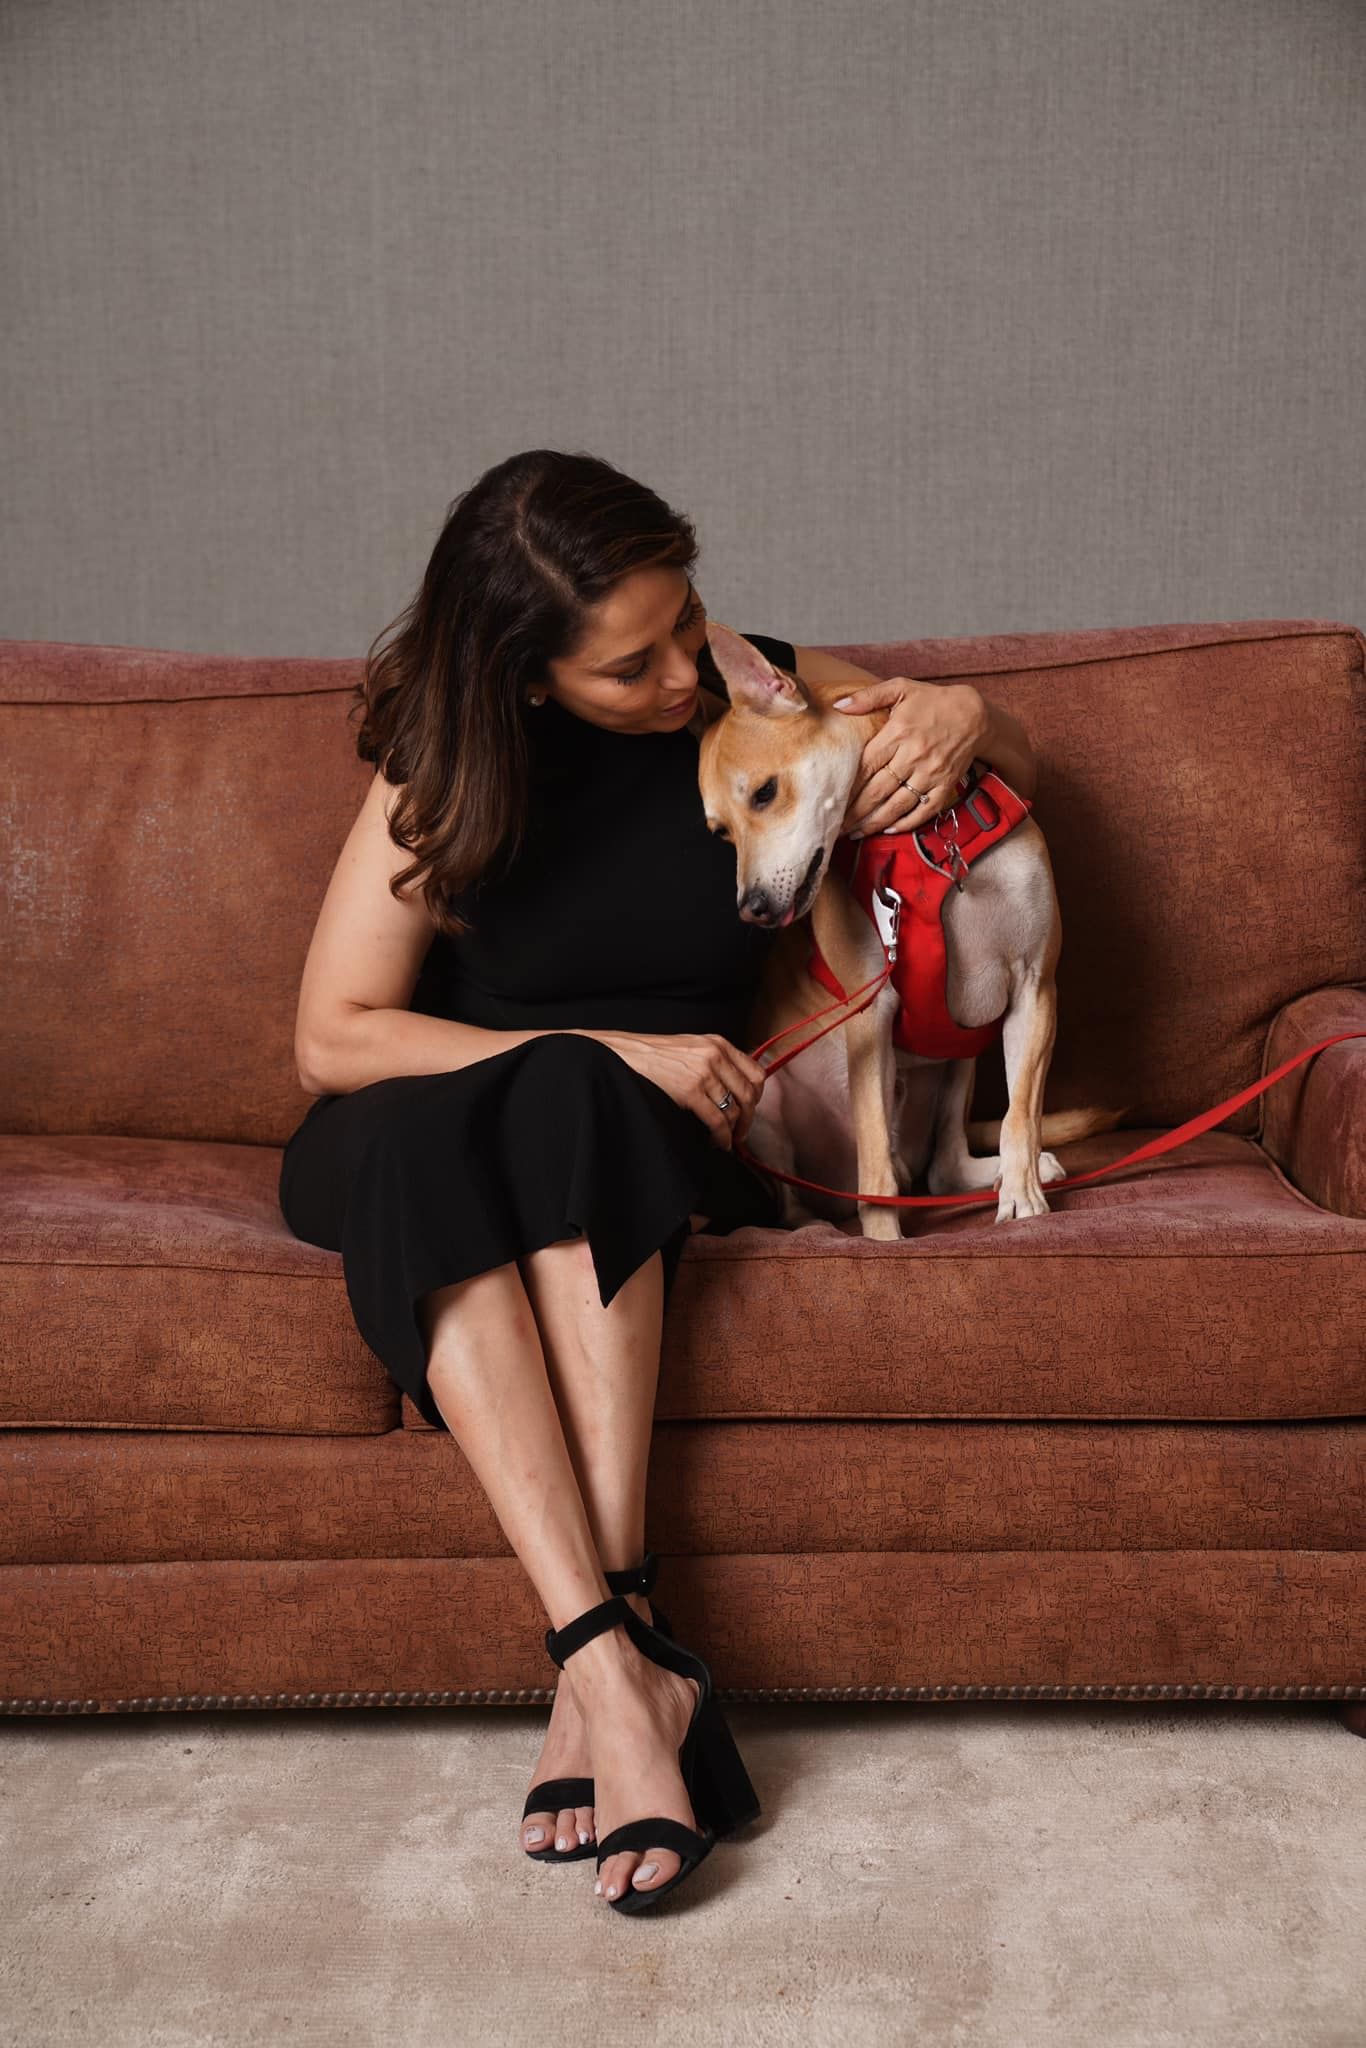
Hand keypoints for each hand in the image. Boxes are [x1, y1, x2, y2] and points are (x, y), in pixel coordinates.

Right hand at [577, 1029, 765, 1150]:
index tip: (750, 1111)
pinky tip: (716, 1142)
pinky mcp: (690, 1090)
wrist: (624, 1055)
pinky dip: (721, 1137)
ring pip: (735, 1110)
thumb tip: (735, 1089)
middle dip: (748, 1119)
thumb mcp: (692, 1047)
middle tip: (741, 1133)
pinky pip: (718, 1121)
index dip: (757, 1097)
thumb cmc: (655, 1056)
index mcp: (718, 1044)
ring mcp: (704, 1072)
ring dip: (733, 1131)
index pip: (756, 1073)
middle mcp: (715, 1055)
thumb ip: (716, 1061)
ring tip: (725, 1140)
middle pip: (749, 1094)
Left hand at [831, 678, 986, 836]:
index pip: (867, 766)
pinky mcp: (946, 785)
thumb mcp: (901, 688)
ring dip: (874, 823)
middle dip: (855, 811)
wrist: (975, 714)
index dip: (848, 786)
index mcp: (898, 733)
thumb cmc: (934, 701)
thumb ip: (868, 696)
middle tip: (837, 824)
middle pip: (878, 791)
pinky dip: (906, 823)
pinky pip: (924, 810)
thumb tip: (838, 706)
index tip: (833, 799)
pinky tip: (888, 830)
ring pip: (897, 805)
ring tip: (855, 833)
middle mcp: (914, 756)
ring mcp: (931, 773)